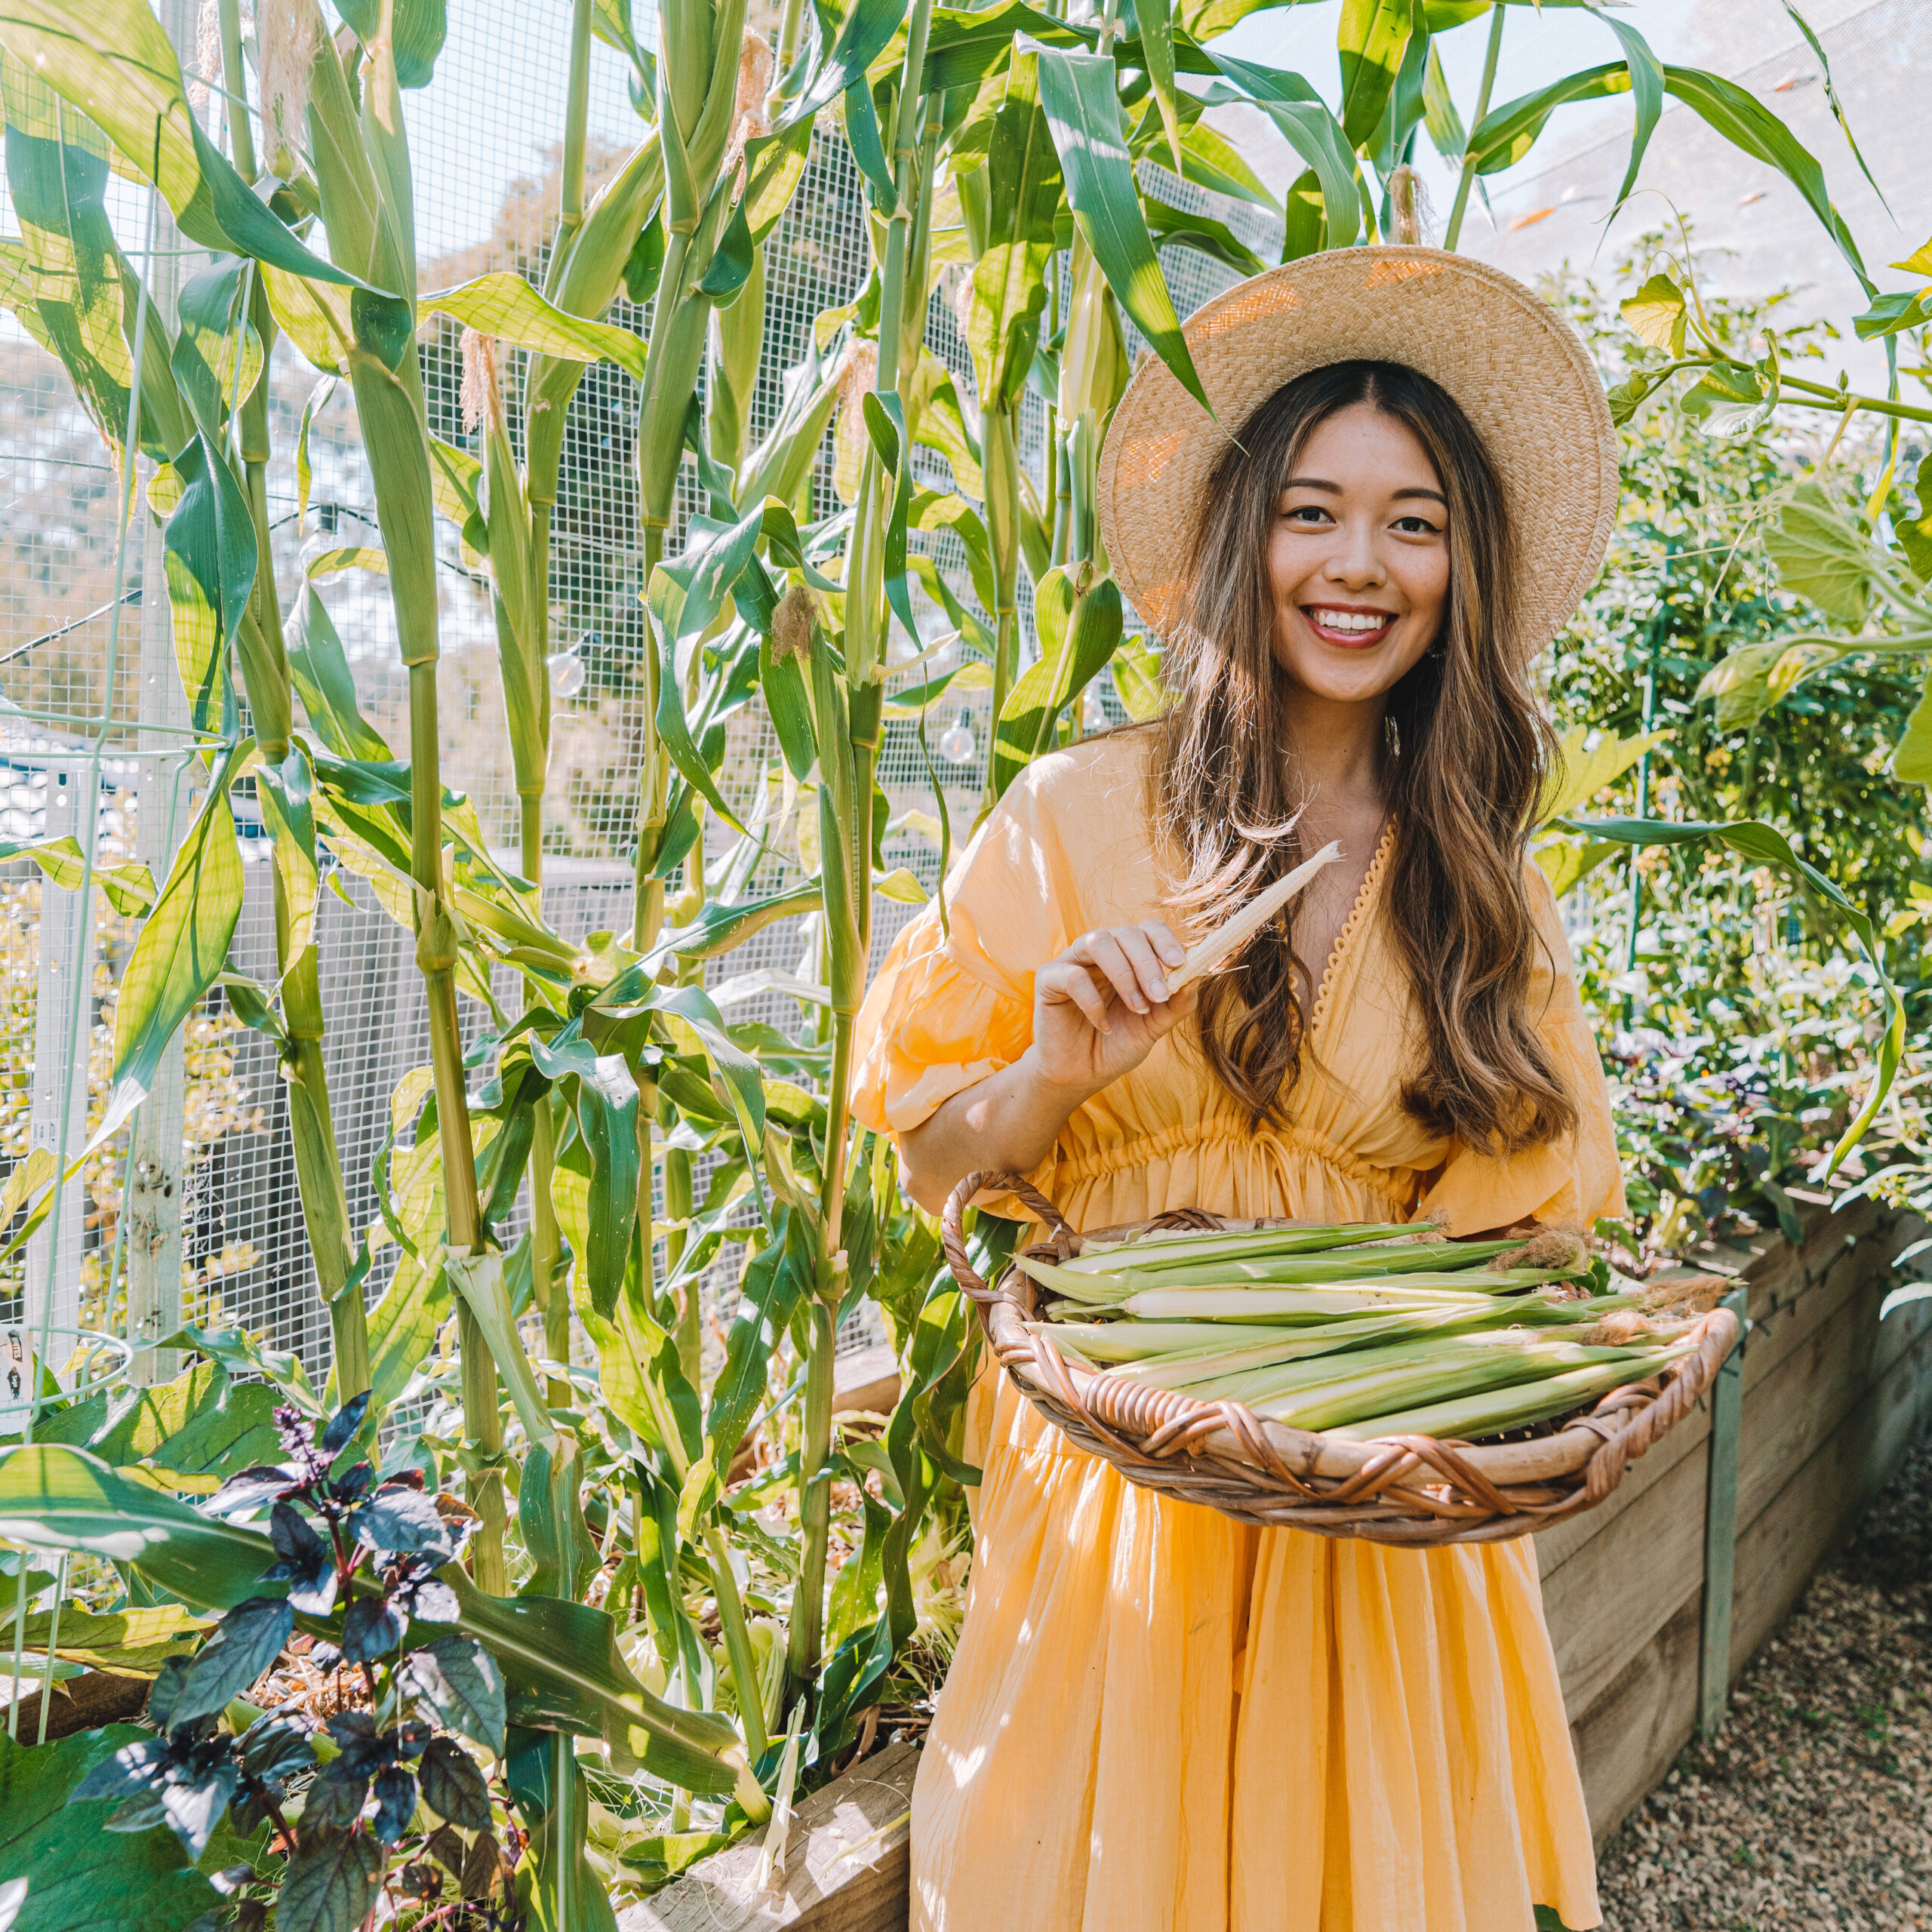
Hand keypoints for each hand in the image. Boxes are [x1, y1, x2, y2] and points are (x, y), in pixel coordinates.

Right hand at [1028, 921, 1196, 1097]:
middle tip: (1160, 996)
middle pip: (1126, 933)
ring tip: (1137, 1008)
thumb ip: (1176, 1004)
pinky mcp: (1048, 979)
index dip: (1165, 940)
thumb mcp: (1154, 1027)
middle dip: (1148, 964)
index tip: (1180, 963)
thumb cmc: (1117, 1045)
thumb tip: (1198, 976)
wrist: (1080, 1075)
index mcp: (1128, 956)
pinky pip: (1072, 976)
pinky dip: (1093, 1001)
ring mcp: (1073, 961)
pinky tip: (1103, 1024)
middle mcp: (1101, 952)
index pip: (1148, 929)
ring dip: (1124, 975)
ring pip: (1098, 942)